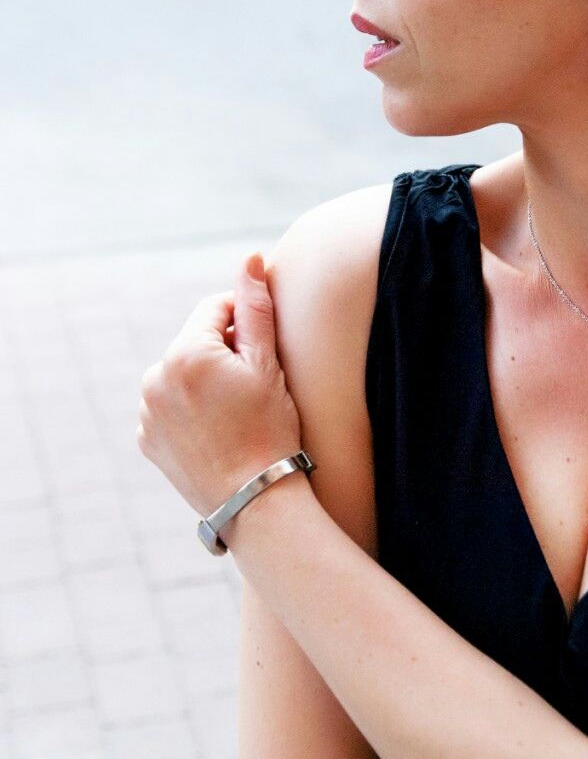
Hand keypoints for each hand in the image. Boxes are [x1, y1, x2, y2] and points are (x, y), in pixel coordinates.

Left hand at [136, 253, 304, 533]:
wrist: (255, 500)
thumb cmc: (270, 429)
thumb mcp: (268, 364)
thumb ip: (255, 307)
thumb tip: (250, 258)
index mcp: (185, 352)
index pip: (215, 310)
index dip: (244, 323)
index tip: (264, 352)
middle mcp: (155, 377)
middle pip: (195, 342)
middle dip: (222, 353)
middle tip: (255, 387)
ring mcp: (146, 410)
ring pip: (180, 374)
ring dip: (204, 380)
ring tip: (236, 412)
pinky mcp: (146, 438)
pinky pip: (167, 407)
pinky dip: (189, 410)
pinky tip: (217, 430)